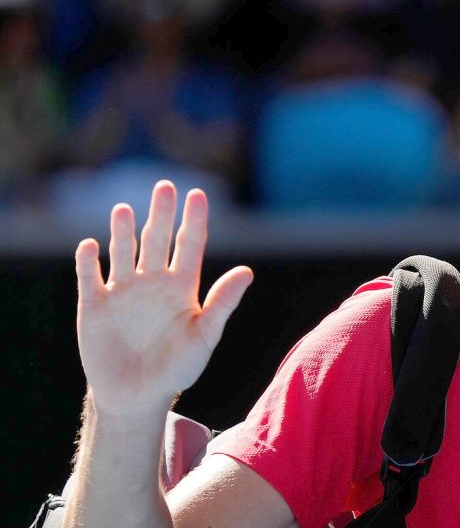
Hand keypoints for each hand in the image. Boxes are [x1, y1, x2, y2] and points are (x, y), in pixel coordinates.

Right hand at [75, 181, 252, 415]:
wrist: (137, 395)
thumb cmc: (176, 368)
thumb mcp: (204, 336)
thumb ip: (222, 303)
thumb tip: (247, 271)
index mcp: (181, 286)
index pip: (189, 244)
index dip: (193, 220)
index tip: (198, 194)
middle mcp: (152, 281)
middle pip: (156, 239)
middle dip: (161, 214)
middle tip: (165, 187)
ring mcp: (122, 291)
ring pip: (123, 251)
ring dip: (123, 232)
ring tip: (124, 210)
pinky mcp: (94, 305)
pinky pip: (90, 276)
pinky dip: (88, 261)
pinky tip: (91, 246)